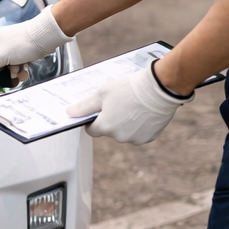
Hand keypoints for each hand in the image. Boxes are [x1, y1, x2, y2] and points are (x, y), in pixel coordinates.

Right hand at [0, 6, 70, 76]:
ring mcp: (9, 50)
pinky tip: (24, 71)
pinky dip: (19, 72)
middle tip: (3, 85)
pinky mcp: (19, 55)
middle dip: (1, 76)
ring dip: (12, 75)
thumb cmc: (21, 42)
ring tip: (18, 74)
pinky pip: (15, 68)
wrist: (44, 37)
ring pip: (5, 70)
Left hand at [66, 63, 192, 144]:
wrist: (159, 89)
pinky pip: (138, 133)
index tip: (98, 110)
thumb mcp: (102, 93)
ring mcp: (135, 139)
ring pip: (124, 132)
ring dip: (124, 123)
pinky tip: (142, 112)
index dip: (93, 120)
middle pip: (109, 131)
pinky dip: (138, 125)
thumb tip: (70, 113)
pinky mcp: (148, 137)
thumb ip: (84, 106)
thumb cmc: (129, 89)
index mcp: (105, 127)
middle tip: (118, 104)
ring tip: (132, 106)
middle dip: (110, 119)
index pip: (91, 130)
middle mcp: (119, 137)